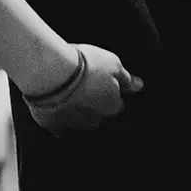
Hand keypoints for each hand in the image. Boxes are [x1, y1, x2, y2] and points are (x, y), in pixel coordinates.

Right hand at [23, 43, 143, 134]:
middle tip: (83, 87)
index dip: (110, 94)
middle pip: (97, 116)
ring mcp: (72, 123)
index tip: (102, 84)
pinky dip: (57, 120)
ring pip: (78, 123)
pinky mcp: (51, 124)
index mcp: (111, 106)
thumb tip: (138, 86)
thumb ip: (126, 78)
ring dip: (76, 113)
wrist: (52, 71)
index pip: (116, 105)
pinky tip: (54, 108)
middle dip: (93, 106)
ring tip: (67, 96)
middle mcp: (94, 119)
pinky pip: (57, 127)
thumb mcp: (113, 63)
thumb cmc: (84, 65)